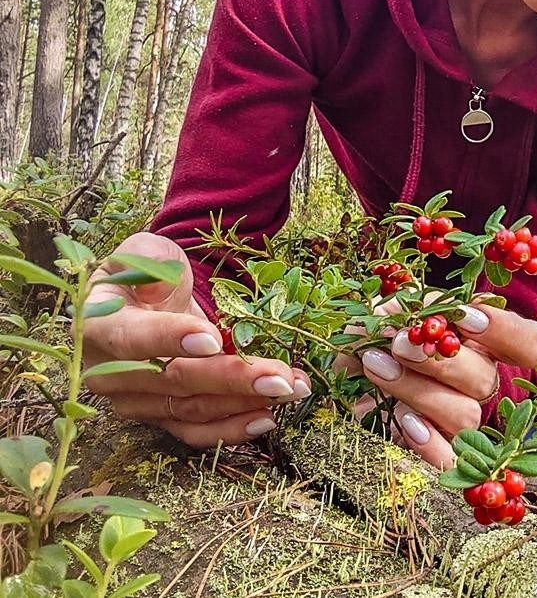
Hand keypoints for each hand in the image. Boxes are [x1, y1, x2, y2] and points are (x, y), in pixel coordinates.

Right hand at [83, 231, 310, 448]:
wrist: (144, 300)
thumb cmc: (144, 271)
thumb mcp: (145, 252)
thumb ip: (150, 261)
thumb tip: (163, 282)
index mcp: (99, 326)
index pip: (134, 339)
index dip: (172, 340)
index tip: (214, 339)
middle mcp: (110, 373)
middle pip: (174, 381)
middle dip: (232, 379)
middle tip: (280, 376)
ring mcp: (136, 401)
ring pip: (191, 408)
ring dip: (245, 402)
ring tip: (292, 390)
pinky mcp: (160, 416)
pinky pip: (194, 430)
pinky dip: (231, 428)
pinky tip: (268, 419)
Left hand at [341, 299, 536, 469]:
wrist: (339, 376)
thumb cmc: (372, 337)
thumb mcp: (388, 311)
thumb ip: (407, 309)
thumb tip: (411, 319)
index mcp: (480, 343)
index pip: (526, 343)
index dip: (505, 331)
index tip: (465, 318)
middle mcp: (477, 382)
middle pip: (486, 379)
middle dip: (443, 360)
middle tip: (399, 344)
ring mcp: (459, 421)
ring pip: (465, 415)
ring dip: (418, 390)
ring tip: (377, 368)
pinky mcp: (435, 452)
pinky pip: (448, 458)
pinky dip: (428, 441)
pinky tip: (401, 419)